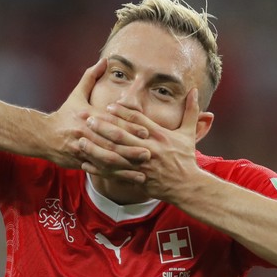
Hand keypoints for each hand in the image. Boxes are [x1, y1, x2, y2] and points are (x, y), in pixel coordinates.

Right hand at [47, 59, 151, 170]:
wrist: (42, 135)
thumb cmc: (63, 115)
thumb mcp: (76, 94)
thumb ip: (91, 77)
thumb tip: (104, 60)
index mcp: (89, 117)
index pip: (112, 123)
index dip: (130, 128)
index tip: (147, 132)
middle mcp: (87, 133)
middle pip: (111, 144)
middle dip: (131, 150)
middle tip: (149, 153)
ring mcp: (83, 150)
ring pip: (106, 160)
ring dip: (125, 166)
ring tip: (142, 171)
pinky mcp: (80, 163)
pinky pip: (100, 171)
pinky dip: (116, 176)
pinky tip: (129, 179)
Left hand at [80, 88, 207, 197]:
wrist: (186, 186)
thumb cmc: (186, 159)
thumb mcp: (190, 134)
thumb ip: (191, 111)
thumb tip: (195, 90)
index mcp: (159, 136)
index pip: (137, 120)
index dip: (121, 112)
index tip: (108, 106)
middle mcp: (148, 149)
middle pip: (121, 135)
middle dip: (102, 126)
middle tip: (86, 118)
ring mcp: (140, 165)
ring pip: (114, 155)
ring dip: (95, 147)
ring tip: (80, 139)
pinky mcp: (135, 178)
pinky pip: (113, 173)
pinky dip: (98, 169)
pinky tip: (85, 163)